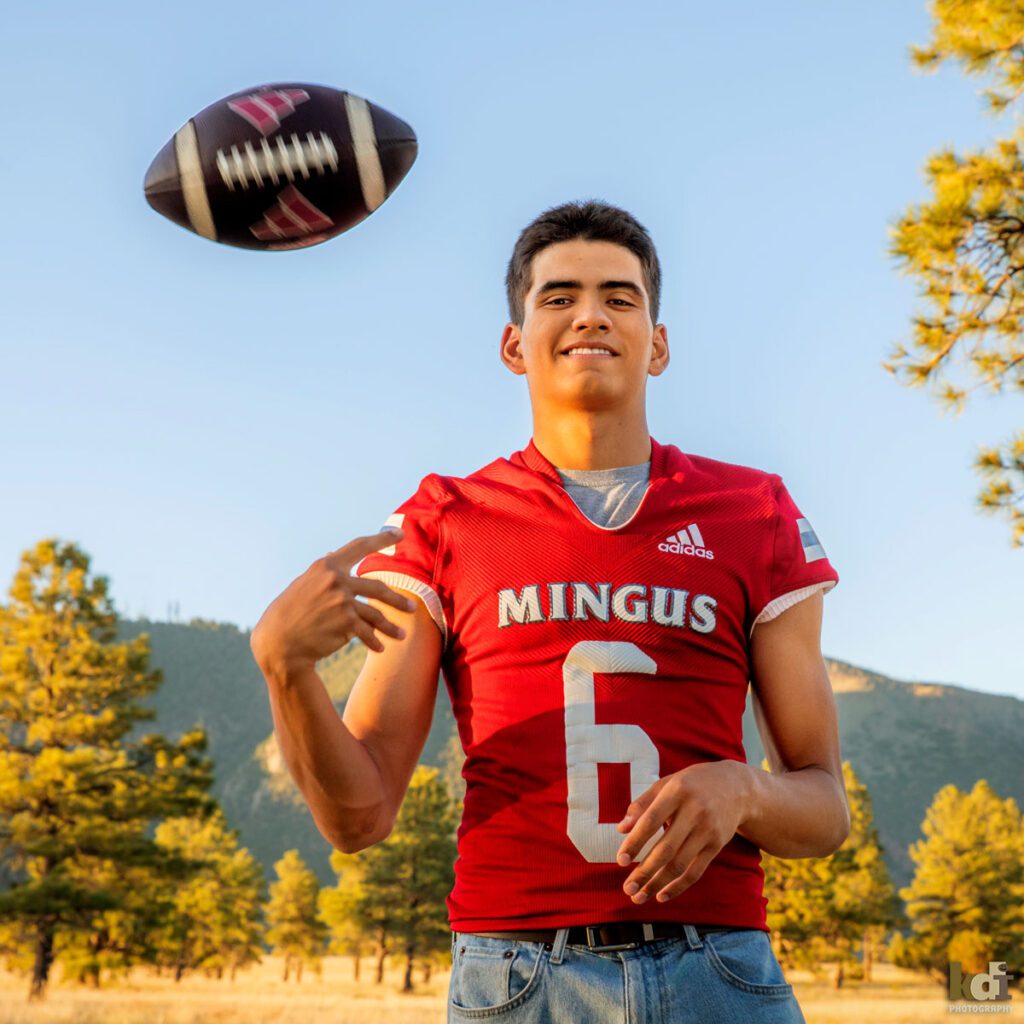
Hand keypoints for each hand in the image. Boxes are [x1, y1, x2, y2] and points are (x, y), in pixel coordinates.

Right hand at [250, 528, 415, 671]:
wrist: (279, 641)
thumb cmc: (290, 611)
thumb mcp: (304, 583)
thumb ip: (324, 572)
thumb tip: (332, 553)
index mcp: (326, 565)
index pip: (359, 546)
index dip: (381, 538)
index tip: (399, 533)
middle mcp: (336, 580)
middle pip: (377, 587)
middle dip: (397, 600)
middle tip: (411, 608)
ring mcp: (342, 601)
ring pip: (376, 613)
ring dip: (390, 627)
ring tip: (402, 635)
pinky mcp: (346, 624)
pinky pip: (368, 632)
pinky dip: (374, 641)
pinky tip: (380, 648)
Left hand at [614, 760, 751, 904]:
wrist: (736, 787)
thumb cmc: (691, 784)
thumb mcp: (666, 784)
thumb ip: (642, 804)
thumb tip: (621, 829)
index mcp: (676, 792)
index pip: (651, 821)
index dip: (635, 842)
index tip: (621, 860)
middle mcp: (694, 812)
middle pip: (666, 849)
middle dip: (644, 872)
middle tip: (627, 888)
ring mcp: (708, 830)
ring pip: (680, 864)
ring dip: (657, 884)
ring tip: (639, 896)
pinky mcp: (717, 845)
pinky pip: (696, 872)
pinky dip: (678, 886)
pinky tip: (661, 895)